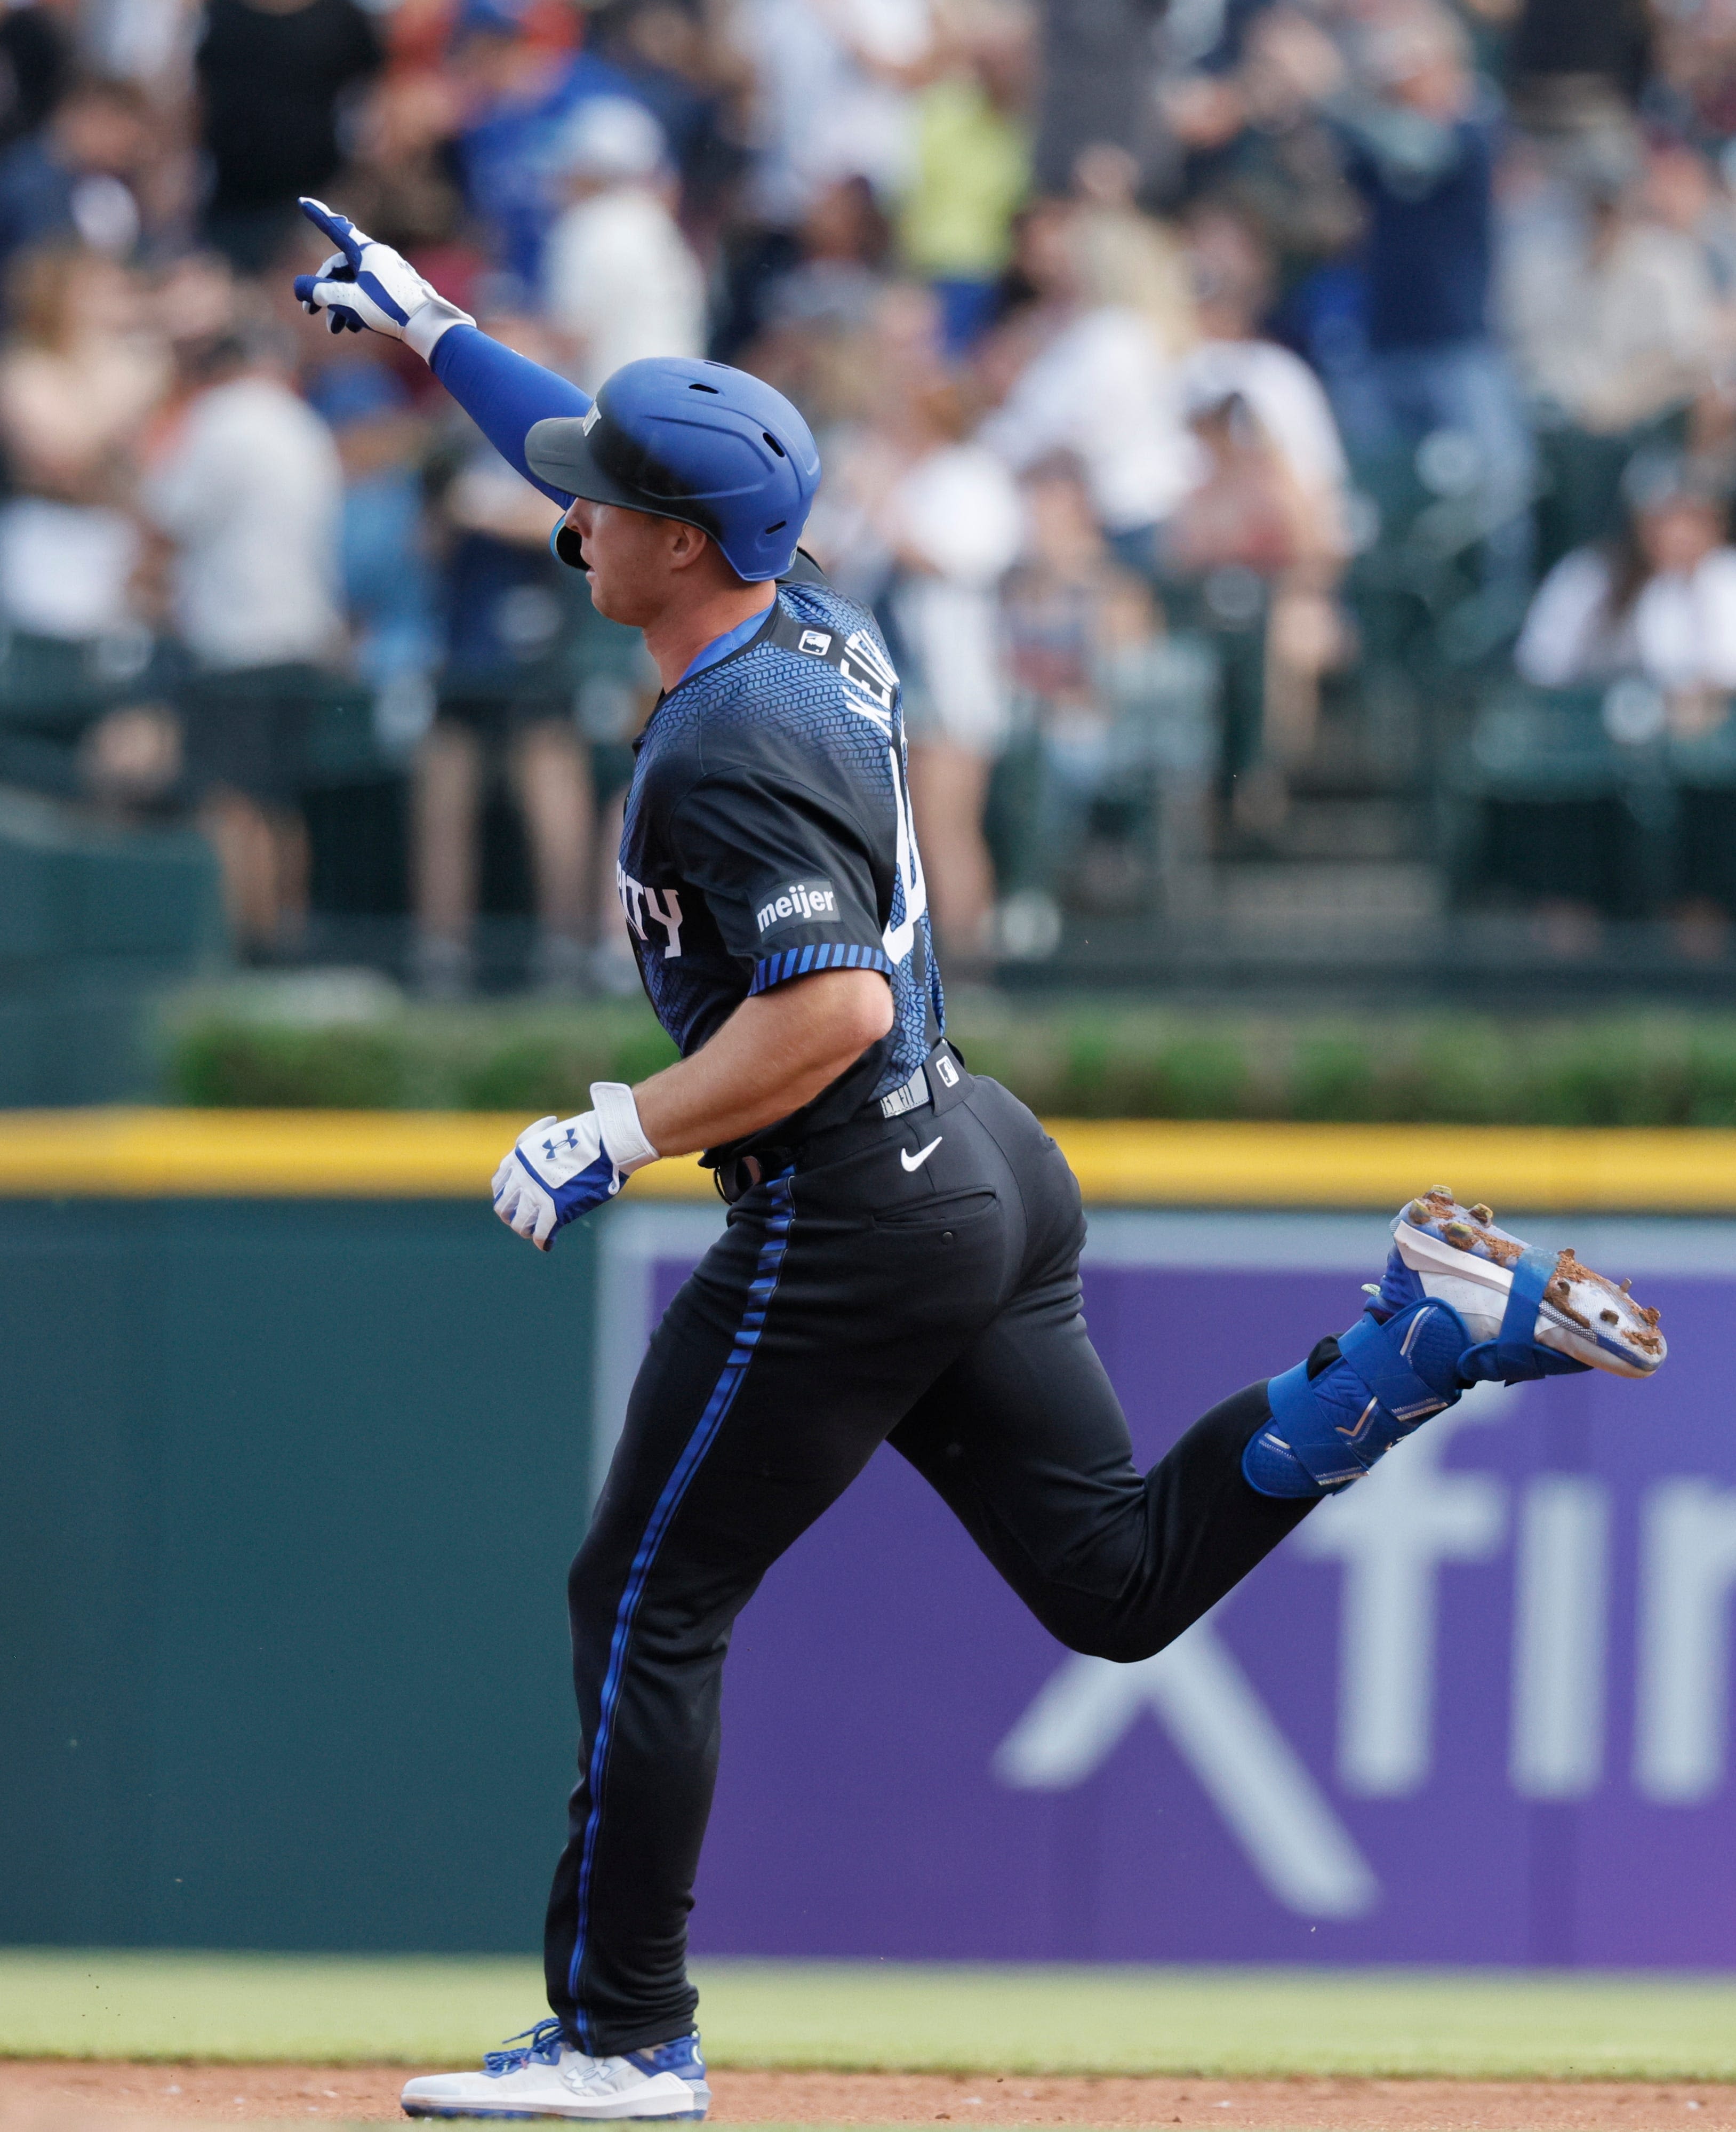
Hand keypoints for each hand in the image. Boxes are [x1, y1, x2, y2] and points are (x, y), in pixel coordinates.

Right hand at [291, 197, 473, 359]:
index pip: (335, 228)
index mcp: (366, 251)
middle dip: (323, 291)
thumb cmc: (388, 309)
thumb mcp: (347, 300)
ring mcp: (390, 273)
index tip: (303, 201)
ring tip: (335, 329)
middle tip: (308, 312)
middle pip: (341, 268)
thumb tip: (299, 287)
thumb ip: (319, 292)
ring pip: (355, 285)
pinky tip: (354, 328)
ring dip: (339, 306)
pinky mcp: (399, 289)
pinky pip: (371, 294)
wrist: (428, 326)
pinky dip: (358, 308)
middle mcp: (378, 257)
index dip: (317, 216)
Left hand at [491, 1085, 659, 1250]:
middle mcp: (521, 1178)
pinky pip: (540, 1234)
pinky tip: (548, 1243)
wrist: (605, 1142)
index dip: (506, 1197)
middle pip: (504, 1209)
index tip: (517, 1201)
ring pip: (520, 1224)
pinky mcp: (553, 1210)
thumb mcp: (550, 1131)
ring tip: (538, 1232)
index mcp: (518, 1159)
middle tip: (526, 1220)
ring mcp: (536, 1195)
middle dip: (513, 1217)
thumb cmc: (585, 1135)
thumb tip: (547, 1126)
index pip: (498, 1186)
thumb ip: (539, 1137)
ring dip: (528, 1230)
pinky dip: (543, 1241)